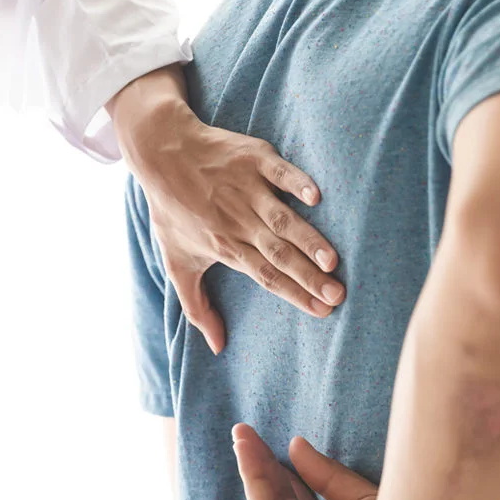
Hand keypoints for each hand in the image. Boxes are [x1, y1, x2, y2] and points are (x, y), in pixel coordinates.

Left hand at [108, 65, 344, 353]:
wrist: (161, 152)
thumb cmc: (171, 211)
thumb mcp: (176, 262)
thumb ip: (197, 307)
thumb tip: (216, 347)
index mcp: (226, 247)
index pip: (266, 277)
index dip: (294, 295)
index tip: (323, 312)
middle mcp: (239, 221)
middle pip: (278, 254)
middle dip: (309, 277)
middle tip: (338, 295)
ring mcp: (247, 189)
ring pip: (282, 219)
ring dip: (308, 239)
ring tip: (332, 261)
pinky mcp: (253, 159)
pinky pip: (278, 172)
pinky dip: (296, 182)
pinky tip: (315, 197)